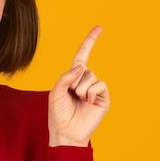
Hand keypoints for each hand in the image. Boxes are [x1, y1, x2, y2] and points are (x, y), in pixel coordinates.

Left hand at [48, 26, 109, 146]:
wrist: (66, 133)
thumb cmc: (58, 113)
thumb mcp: (55, 92)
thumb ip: (66, 77)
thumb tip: (81, 67)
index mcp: (73, 76)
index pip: (83, 54)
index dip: (91, 40)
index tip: (100, 27)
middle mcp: (85, 80)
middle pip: (84, 68)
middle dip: (74, 81)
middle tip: (71, 96)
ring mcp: (95, 89)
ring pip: (91, 77)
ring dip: (81, 89)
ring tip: (79, 101)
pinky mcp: (104, 98)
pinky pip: (100, 85)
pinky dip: (91, 93)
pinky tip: (88, 103)